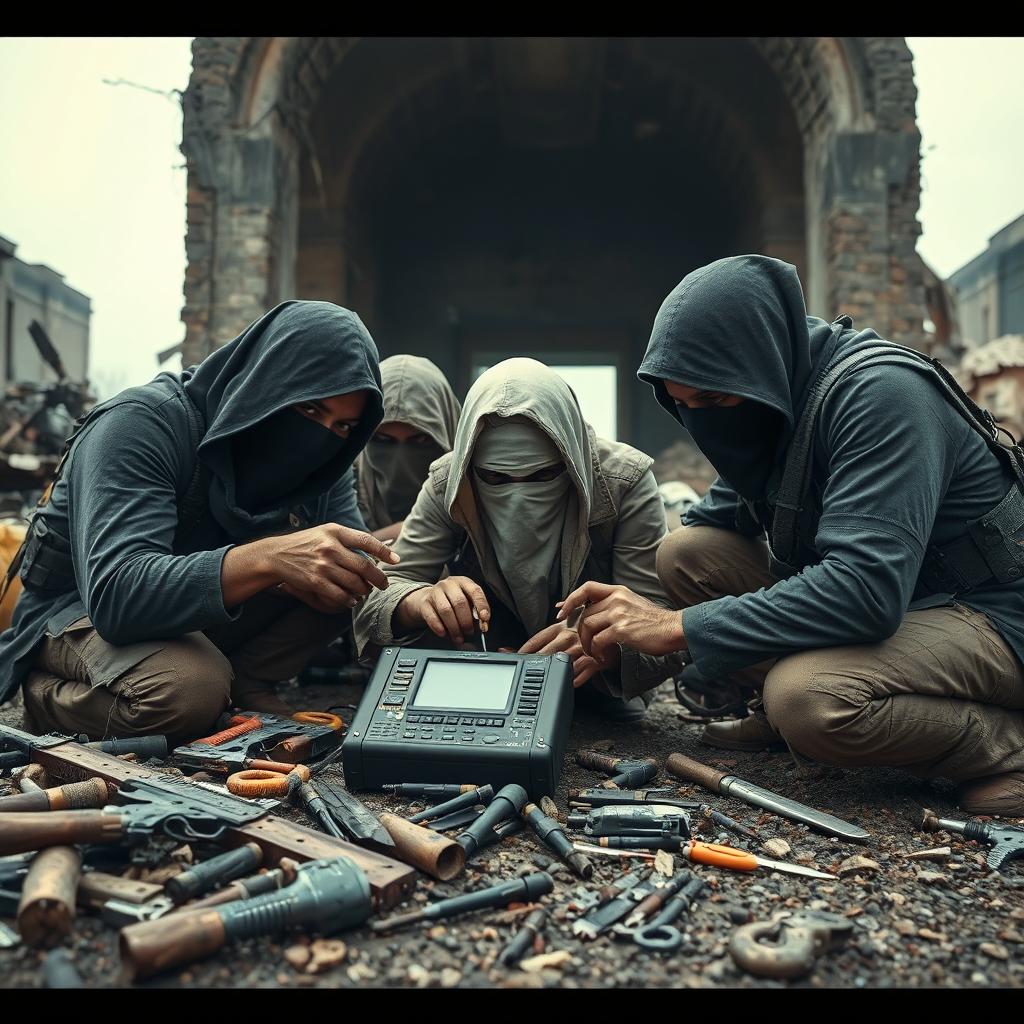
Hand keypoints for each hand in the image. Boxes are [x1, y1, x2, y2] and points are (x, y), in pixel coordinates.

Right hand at [265, 523, 399, 613]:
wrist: (276, 555)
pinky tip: (351, 600)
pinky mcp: (315, 582)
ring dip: (364, 591)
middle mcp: (330, 548)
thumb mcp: (327, 532)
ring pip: (355, 584)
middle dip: (379, 579)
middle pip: (364, 567)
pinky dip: (349, 600)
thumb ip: (349, 538)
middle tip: (383, 585)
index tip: (396, 560)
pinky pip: (340, 595)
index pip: (366, 540)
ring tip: (365, 592)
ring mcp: (323, 566)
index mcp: (335, 532)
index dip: (384, 551)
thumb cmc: (306, 543)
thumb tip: (378, 548)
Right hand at [398, 576, 490, 645]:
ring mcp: (435, 592)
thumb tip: (483, 627)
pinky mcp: (424, 602)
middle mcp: (449, 584)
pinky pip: (431, 616)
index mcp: (463, 582)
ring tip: (458, 637)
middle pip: (460, 602)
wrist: (427, 599)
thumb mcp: (465, 602)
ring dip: (454, 627)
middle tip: (469, 632)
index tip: (485, 619)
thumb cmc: (451, 601)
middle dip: (466, 621)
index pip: (475, 591)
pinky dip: (438, 627)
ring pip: (446, 610)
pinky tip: (443, 633)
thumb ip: (475, 613)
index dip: (481, 605)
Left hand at [519, 621, 619, 688]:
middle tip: (524, 670)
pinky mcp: (595, 661)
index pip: (539, 637)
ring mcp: (582, 649)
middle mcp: (571, 637)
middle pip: (545, 653)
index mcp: (565, 625)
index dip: (526, 647)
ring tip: (545, 679)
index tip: (515, 654)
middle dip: (533, 663)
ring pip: (561, 665)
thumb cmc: (606, 623)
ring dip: (553, 673)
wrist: (629, 630)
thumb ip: (569, 612)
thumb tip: (557, 606)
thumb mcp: (586, 613)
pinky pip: (580, 675)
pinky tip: (568, 683)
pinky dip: (574, 680)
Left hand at [556, 582, 684, 664]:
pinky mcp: (621, 630)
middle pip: (584, 613)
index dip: (571, 599)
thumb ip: (614, 604)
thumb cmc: (654, 622)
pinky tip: (603, 658)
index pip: (587, 588)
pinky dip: (597, 652)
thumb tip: (594, 611)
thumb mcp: (632, 604)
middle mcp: (616, 599)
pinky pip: (598, 641)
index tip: (562, 611)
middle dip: (580, 631)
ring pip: (587, 627)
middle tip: (585, 645)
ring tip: (595, 653)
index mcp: (618, 591)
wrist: (673, 629)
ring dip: (587, 644)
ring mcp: (618, 614)